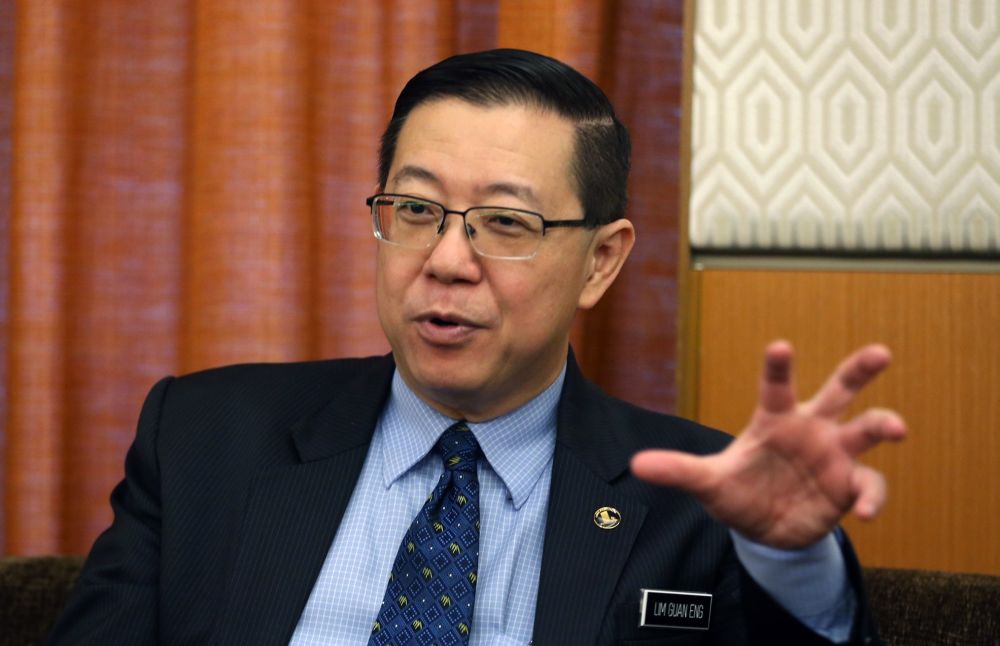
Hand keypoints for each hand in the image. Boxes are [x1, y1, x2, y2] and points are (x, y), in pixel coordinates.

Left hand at [630, 341, 906, 548]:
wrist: (764, 530)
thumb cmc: (738, 492)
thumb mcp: (708, 483)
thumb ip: (679, 471)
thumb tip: (636, 464)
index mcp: (774, 420)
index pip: (776, 386)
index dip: (778, 366)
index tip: (779, 345)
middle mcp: (810, 429)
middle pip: (839, 390)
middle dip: (859, 370)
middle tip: (879, 352)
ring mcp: (834, 456)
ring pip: (866, 430)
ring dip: (883, 425)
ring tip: (896, 427)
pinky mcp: (849, 486)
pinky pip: (869, 484)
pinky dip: (871, 497)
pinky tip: (866, 514)